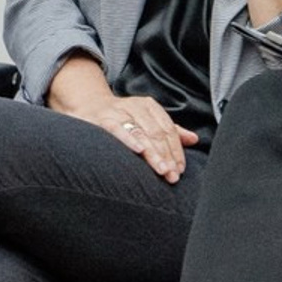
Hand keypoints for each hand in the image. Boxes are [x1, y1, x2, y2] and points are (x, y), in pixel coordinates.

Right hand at [78, 88, 198, 183]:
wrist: (88, 105)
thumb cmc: (121, 116)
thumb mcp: (146, 118)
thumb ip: (169, 130)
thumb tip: (194, 139)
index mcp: (149, 106)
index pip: (168, 130)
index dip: (176, 150)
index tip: (180, 169)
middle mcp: (135, 106)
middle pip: (157, 133)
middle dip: (167, 156)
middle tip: (172, 175)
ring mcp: (119, 112)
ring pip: (142, 133)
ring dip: (153, 154)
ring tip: (162, 170)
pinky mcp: (103, 119)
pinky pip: (118, 130)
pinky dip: (129, 140)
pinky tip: (139, 151)